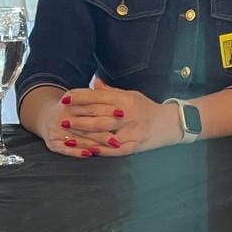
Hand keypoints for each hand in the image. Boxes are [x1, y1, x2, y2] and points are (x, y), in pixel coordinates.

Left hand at [37, 78, 180, 158]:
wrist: (170, 123)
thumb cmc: (146, 108)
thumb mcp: (130, 95)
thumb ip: (110, 91)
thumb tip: (93, 81)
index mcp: (125, 99)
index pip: (98, 97)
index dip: (80, 97)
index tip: (65, 98)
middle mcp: (127, 114)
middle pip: (98, 115)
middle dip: (78, 116)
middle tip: (62, 118)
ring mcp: (131, 131)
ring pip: (104, 133)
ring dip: (85, 134)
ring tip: (69, 135)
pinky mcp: (134, 146)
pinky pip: (115, 150)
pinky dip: (101, 150)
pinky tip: (88, 151)